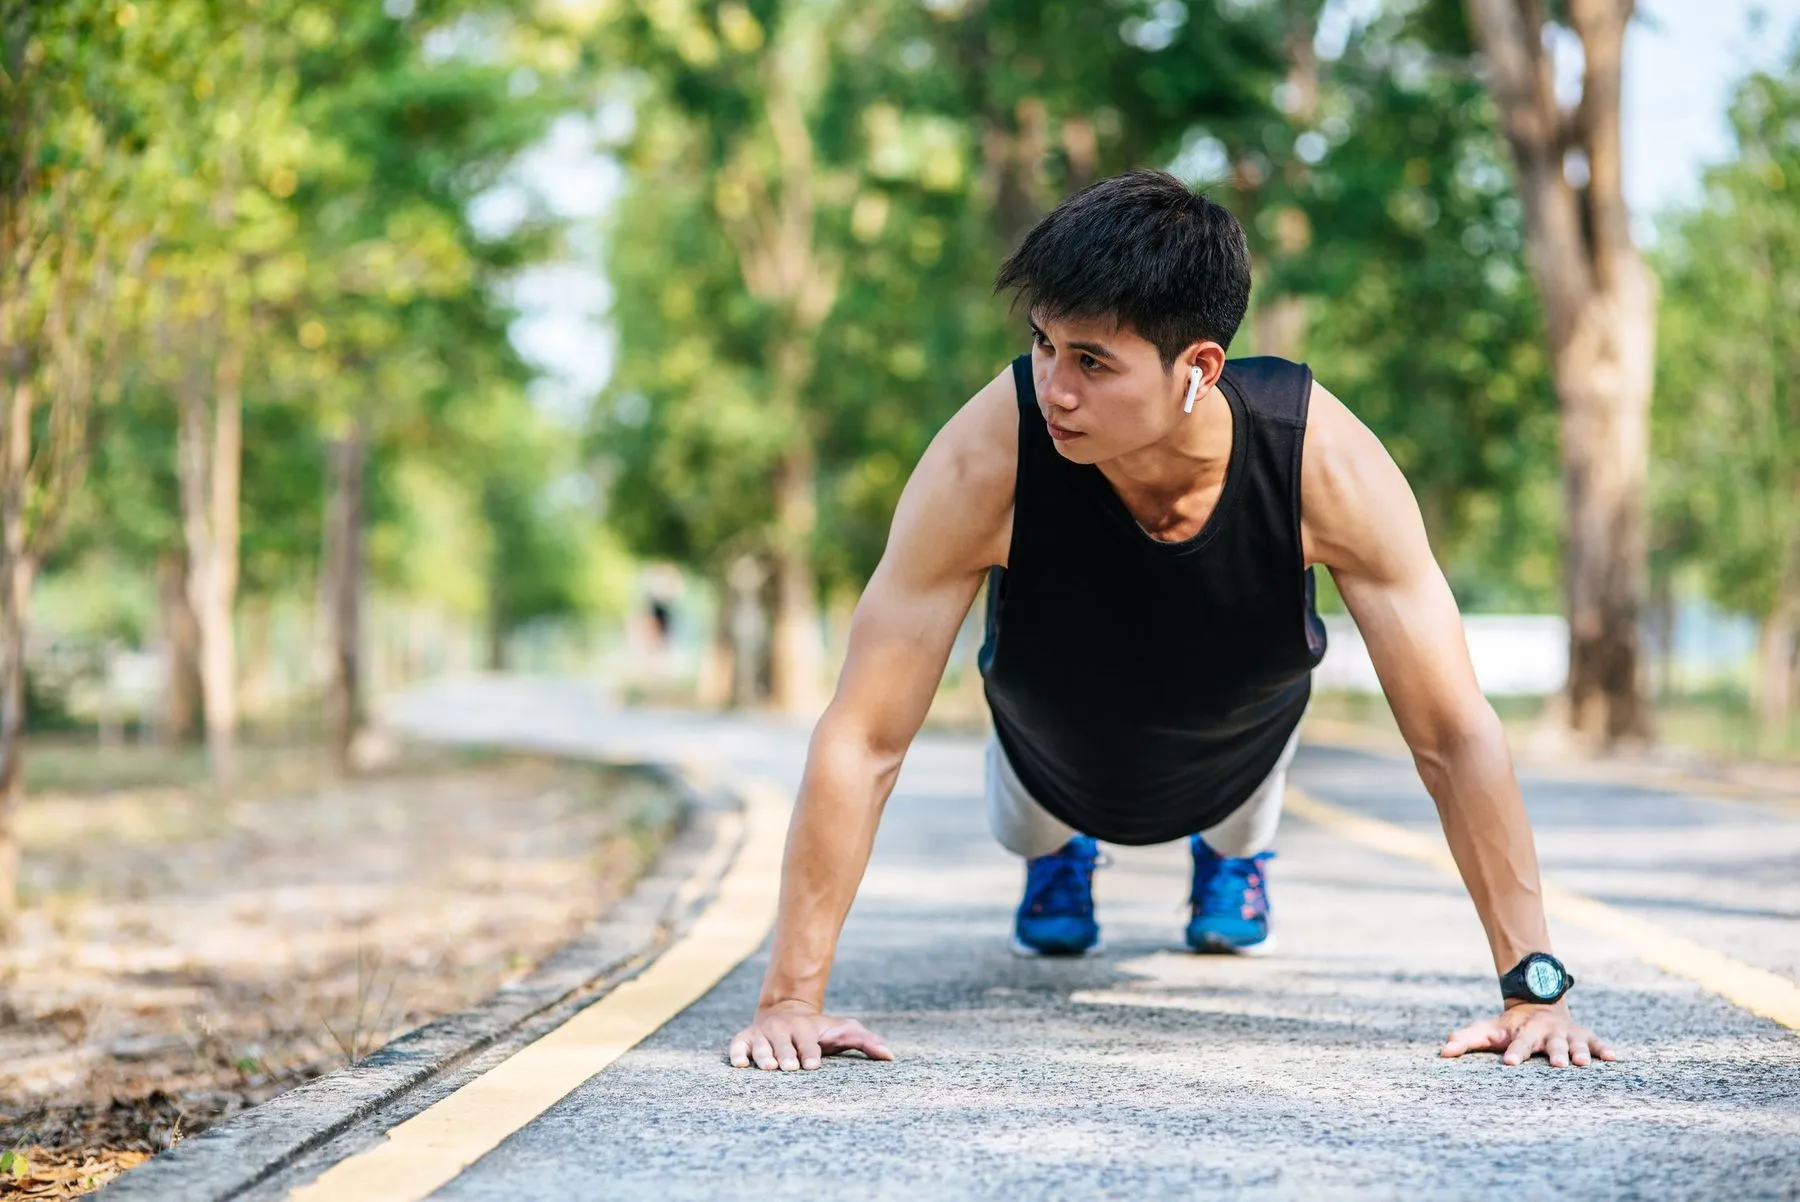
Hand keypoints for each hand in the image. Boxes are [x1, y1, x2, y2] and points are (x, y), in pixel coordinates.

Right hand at [728, 1002, 893, 1071]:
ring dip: (763, 1055)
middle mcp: (784, 1029)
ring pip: (762, 1044)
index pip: (810, 1042)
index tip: (813, 1065)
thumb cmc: (820, 1030)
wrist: (786, 1010)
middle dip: (787, 1055)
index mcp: (807, 1028)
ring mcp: (763, 1033)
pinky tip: (739, 1064)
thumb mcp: (843, 1031)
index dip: (811, 1052)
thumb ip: (865, 1041)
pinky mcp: (745, 1038)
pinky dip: (737, 1053)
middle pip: (784, 1044)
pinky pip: (738, 1045)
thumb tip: (890, 1056)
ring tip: (767, 1068)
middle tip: (789, 1067)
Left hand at [1440, 1000, 1617, 1066]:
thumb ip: (1467, 1039)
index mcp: (1523, 1033)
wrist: (1538, 1001)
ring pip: (1574, 1044)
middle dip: (1554, 1053)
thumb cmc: (1510, 1025)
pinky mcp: (1584, 1036)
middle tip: (1558, 1064)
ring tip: (1583, 1063)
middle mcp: (1546, 1033)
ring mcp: (1567, 1034)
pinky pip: (1597, 1042)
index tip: (1509, 1063)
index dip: (1514, 1053)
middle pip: (1550, 1044)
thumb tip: (1443, 1051)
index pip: (1517, 1044)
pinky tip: (1614, 1058)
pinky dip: (1604, 1049)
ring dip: (1580, 1052)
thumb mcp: (1489, 1029)